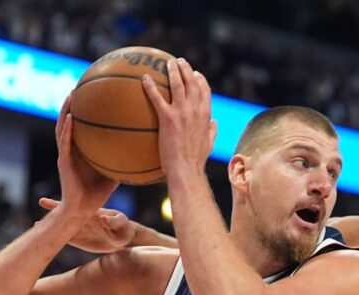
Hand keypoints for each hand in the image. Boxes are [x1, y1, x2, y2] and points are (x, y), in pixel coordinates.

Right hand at [38, 197, 134, 252]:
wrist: (125, 239)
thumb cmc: (125, 228)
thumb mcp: (122, 223)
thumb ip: (113, 220)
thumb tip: (102, 217)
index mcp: (92, 211)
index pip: (75, 204)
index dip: (64, 202)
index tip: (53, 200)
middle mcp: (83, 217)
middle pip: (66, 212)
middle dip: (54, 208)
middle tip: (41, 201)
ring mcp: (80, 228)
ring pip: (63, 225)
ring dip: (52, 224)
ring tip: (37, 224)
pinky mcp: (80, 239)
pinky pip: (66, 238)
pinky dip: (57, 237)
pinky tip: (46, 237)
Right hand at [54, 95, 118, 216]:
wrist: (82, 209)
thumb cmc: (97, 194)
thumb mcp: (115, 172)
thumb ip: (123, 160)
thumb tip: (143, 151)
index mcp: (81, 150)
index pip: (82, 126)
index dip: (85, 111)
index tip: (94, 94)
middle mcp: (71, 148)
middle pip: (69, 120)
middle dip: (73, 104)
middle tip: (81, 85)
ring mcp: (65, 154)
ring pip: (62, 127)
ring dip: (65, 110)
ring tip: (71, 95)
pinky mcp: (63, 161)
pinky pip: (64, 142)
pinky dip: (67, 129)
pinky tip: (71, 117)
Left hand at [142, 58, 217, 179]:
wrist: (186, 169)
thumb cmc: (196, 159)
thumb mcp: (209, 143)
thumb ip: (212, 131)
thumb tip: (214, 123)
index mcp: (205, 115)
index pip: (205, 91)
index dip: (200, 80)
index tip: (195, 73)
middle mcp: (195, 110)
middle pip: (191, 82)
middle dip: (186, 69)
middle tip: (178, 61)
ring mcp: (182, 113)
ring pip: (177, 85)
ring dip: (172, 71)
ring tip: (166, 63)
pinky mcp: (167, 119)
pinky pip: (157, 98)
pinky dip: (150, 86)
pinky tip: (144, 79)